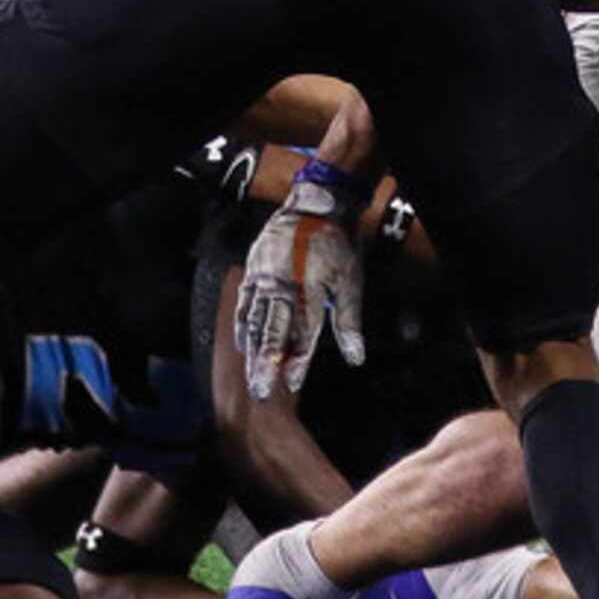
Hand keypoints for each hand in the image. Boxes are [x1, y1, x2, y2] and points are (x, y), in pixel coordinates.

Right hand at [233, 161, 369, 399]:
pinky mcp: (253, 272)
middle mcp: (282, 286)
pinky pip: (244, 304)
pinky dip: (243, 326)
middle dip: (265, 364)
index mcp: (308, 289)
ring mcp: (264, 279)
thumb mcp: (350, 283)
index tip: (292, 383)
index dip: (298, 359)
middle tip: (260, 392)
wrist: (314, 206)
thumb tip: (355, 358)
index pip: (302, 333)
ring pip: (255, 321)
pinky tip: (242, 345)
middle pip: (271, 331)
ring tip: (251, 377)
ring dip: (253, 351)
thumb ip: (348, 322)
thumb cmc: (336, 247)